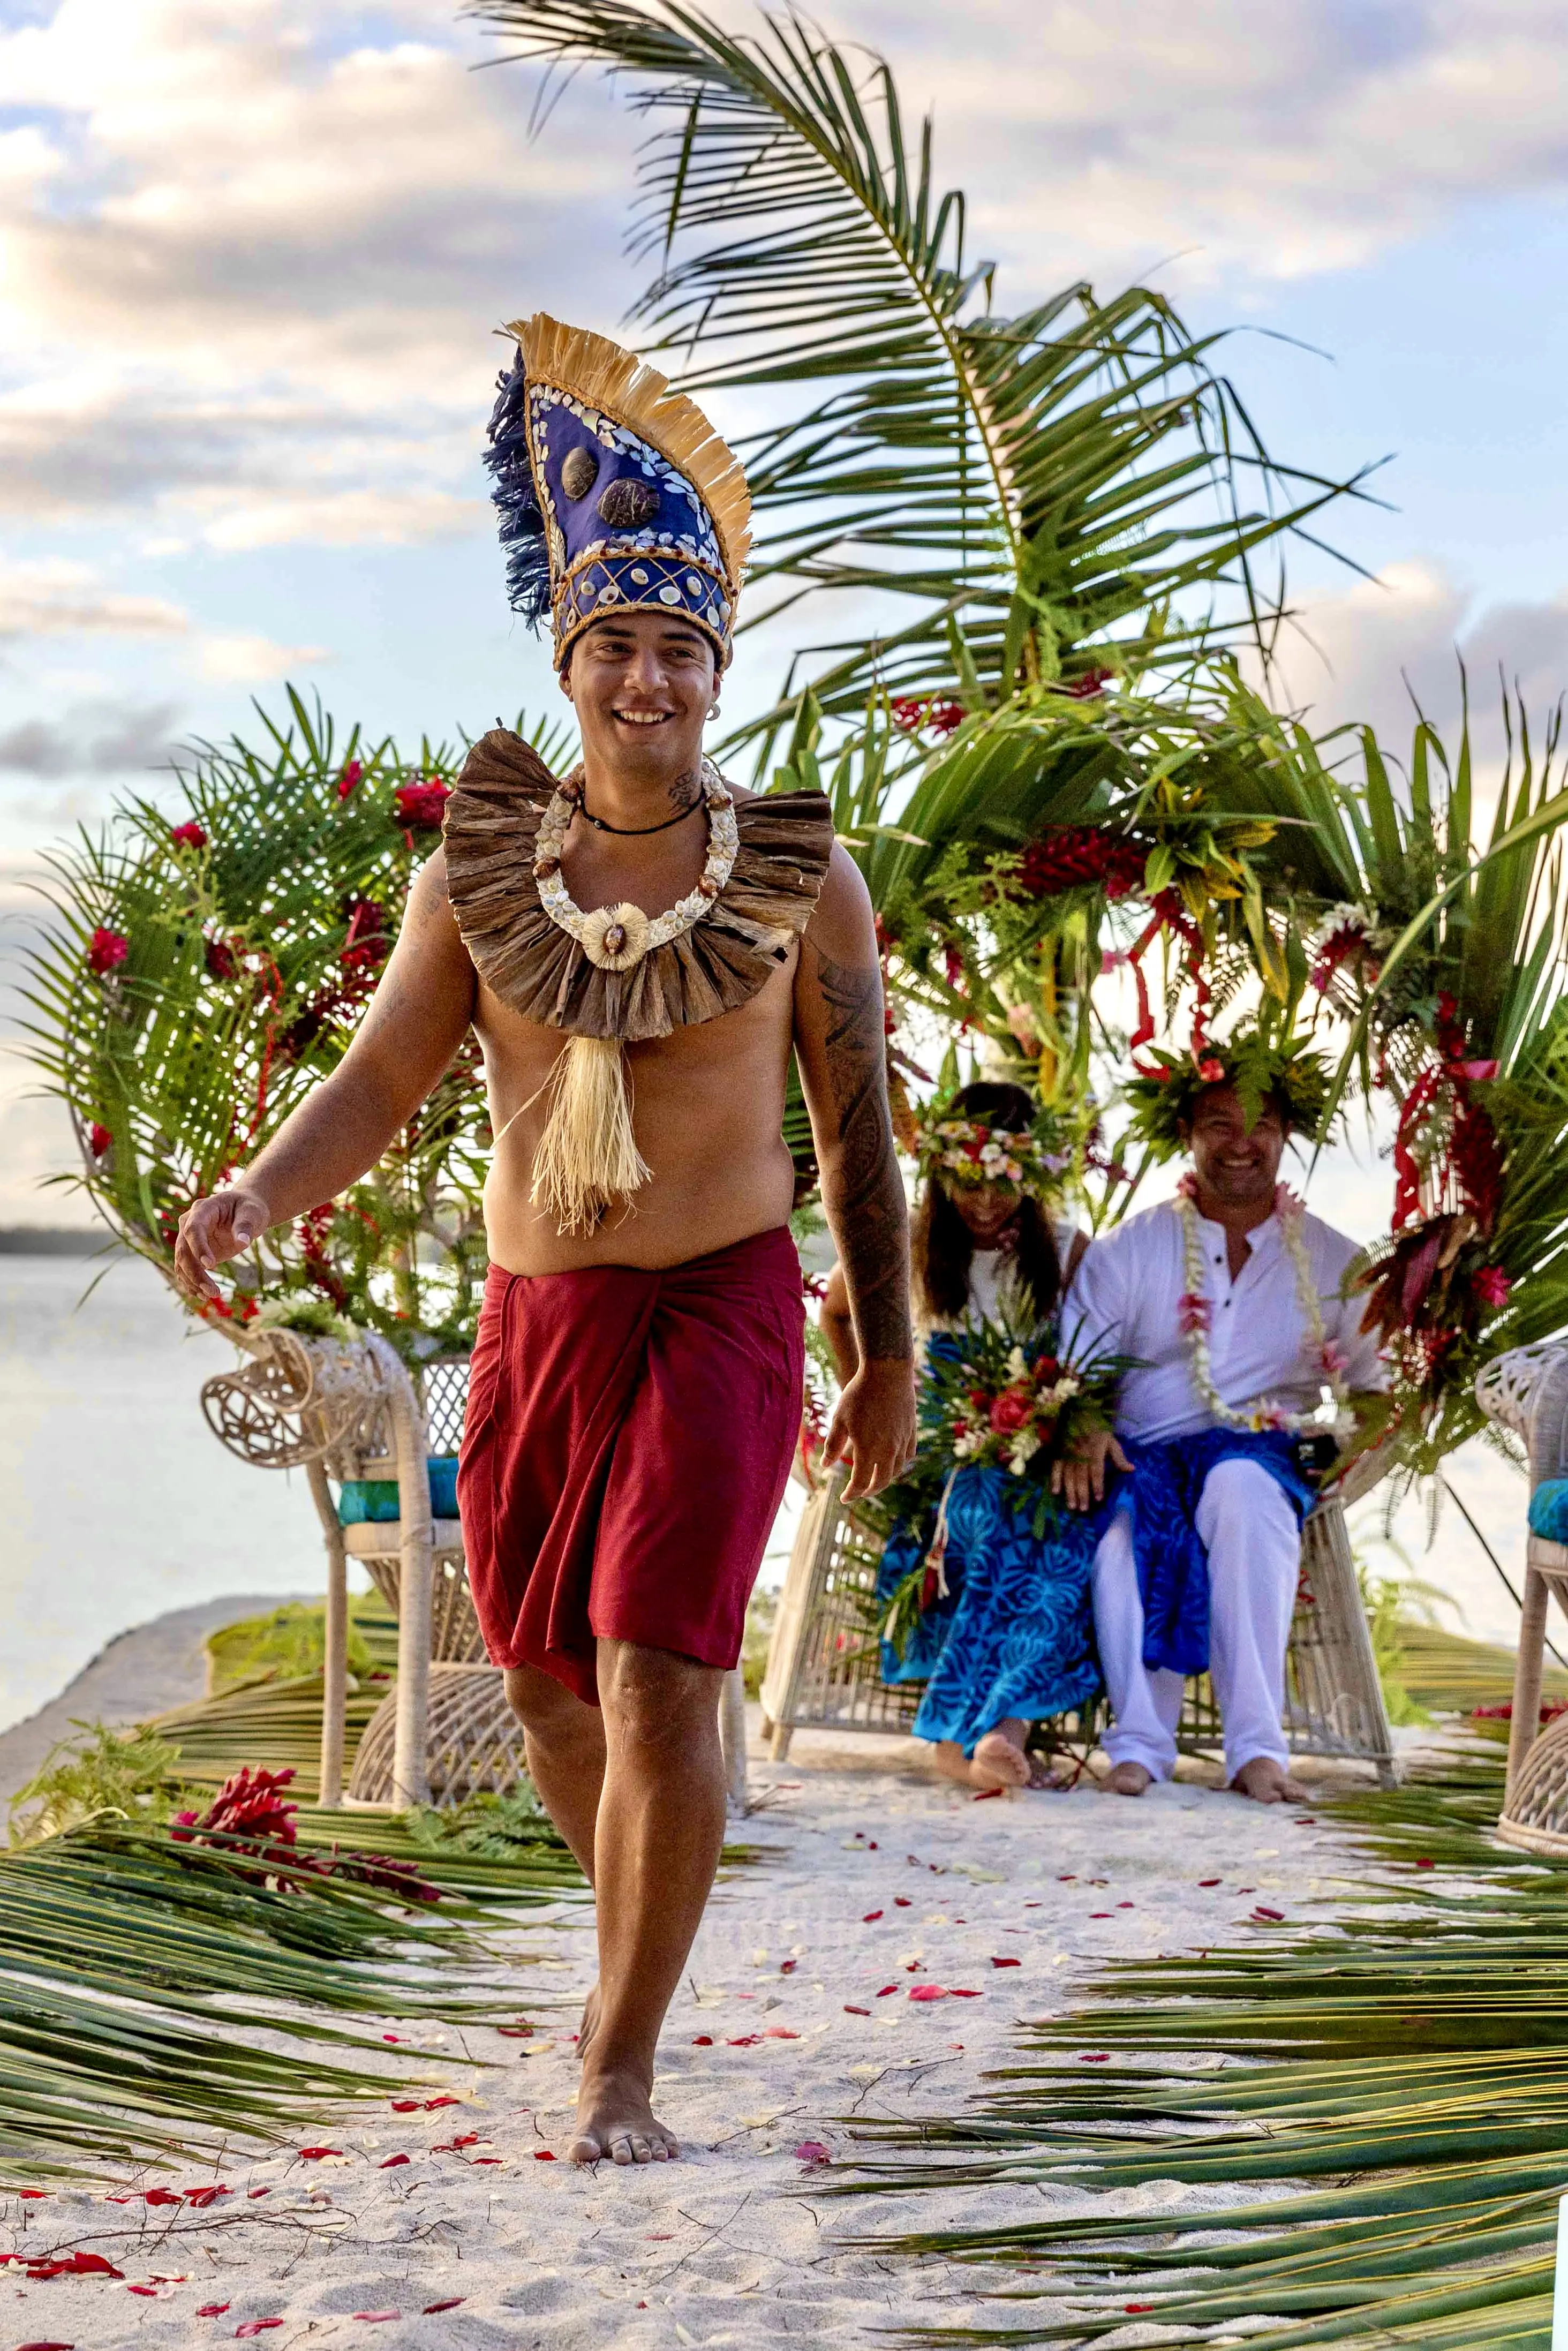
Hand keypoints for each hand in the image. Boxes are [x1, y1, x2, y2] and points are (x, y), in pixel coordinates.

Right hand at [174, 1185, 271, 1301]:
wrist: (245, 1212)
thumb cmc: (249, 1209)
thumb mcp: (252, 1213)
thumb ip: (245, 1226)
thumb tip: (242, 1243)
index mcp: (202, 1209)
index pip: (193, 1229)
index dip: (199, 1247)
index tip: (211, 1265)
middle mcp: (189, 1223)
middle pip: (183, 1250)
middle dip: (195, 1272)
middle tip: (212, 1291)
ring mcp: (189, 1238)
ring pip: (181, 1262)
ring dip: (193, 1281)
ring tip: (210, 1295)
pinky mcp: (193, 1252)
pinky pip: (186, 1269)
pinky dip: (192, 1283)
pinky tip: (203, 1295)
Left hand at [823, 1358, 916, 1501]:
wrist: (887, 1372)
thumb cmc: (858, 1394)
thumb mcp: (839, 1419)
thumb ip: (833, 1445)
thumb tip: (826, 1465)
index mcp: (867, 1449)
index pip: (860, 1483)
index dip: (851, 1494)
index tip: (844, 1498)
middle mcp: (888, 1449)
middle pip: (881, 1481)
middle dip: (869, 1490)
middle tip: (859, 1492)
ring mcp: (902, 1440)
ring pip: (896, 1470)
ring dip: (885, 1478)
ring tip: (875, 1478)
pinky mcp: (911, 1430)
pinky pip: (908, 1454)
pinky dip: (899, 1463)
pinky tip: (893, 1461)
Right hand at [1052, 1425, 1130, 1511]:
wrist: (1077, 1414)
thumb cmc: (1097, 1430)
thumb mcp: (1111, 1441)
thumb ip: (1119, 1457)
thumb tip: (1132, 1470)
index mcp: (1095, 1450)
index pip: (1096, 1470)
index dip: (1097, 1484)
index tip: (1099, 1499)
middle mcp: (1080, 1453)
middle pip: (1081, 1476)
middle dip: (1082, 1493)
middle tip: (1083, 1509)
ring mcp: (1067, 1454)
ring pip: (1068, 1475)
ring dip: (1070, 1491)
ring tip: (1072, 1506)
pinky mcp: (1058, 1453)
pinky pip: (1055, 1468)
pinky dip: (1054, 1480)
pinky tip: (1055, 1492)